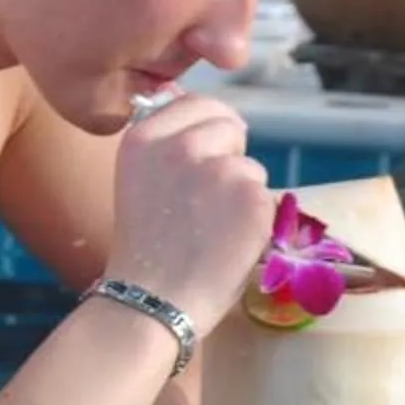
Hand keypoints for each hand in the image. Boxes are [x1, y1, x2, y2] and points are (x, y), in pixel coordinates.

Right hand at [105, 94, 273, 325]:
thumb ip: (168, 149)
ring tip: (211, 229)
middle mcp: (180, 144)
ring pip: (250, 167)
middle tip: (207, 200)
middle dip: (228, 155)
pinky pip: (265, 197)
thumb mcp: (139, 181)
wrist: (151, 300)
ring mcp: (218, 169)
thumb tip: (217, 126)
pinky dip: (254, 220)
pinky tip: (227, 243)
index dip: (208, 129)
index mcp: (143, 137)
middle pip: (229, 125)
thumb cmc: (145, 249)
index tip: (203, 158)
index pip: (197, 103)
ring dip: (240, 193)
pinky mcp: (251, 197)